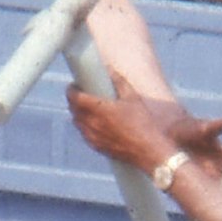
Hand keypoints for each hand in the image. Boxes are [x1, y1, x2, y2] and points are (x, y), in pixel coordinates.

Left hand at [69, 89, 221, 177]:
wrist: (149, 151)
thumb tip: (109, 69)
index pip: (75, 97)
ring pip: (77, 122)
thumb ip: (119, 81)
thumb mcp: (133, 98)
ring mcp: (93, 137)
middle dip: (74, 100)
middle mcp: (92, 123)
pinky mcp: (97, 147)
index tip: (74, 85)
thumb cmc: (143, 124)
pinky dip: (84, 127)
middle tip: (81, 94)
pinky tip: (94, 124)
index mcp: (99, 109)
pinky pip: (84, 134)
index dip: (71, 89)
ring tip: (87, 108)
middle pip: (73, 109)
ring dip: (78, 114)